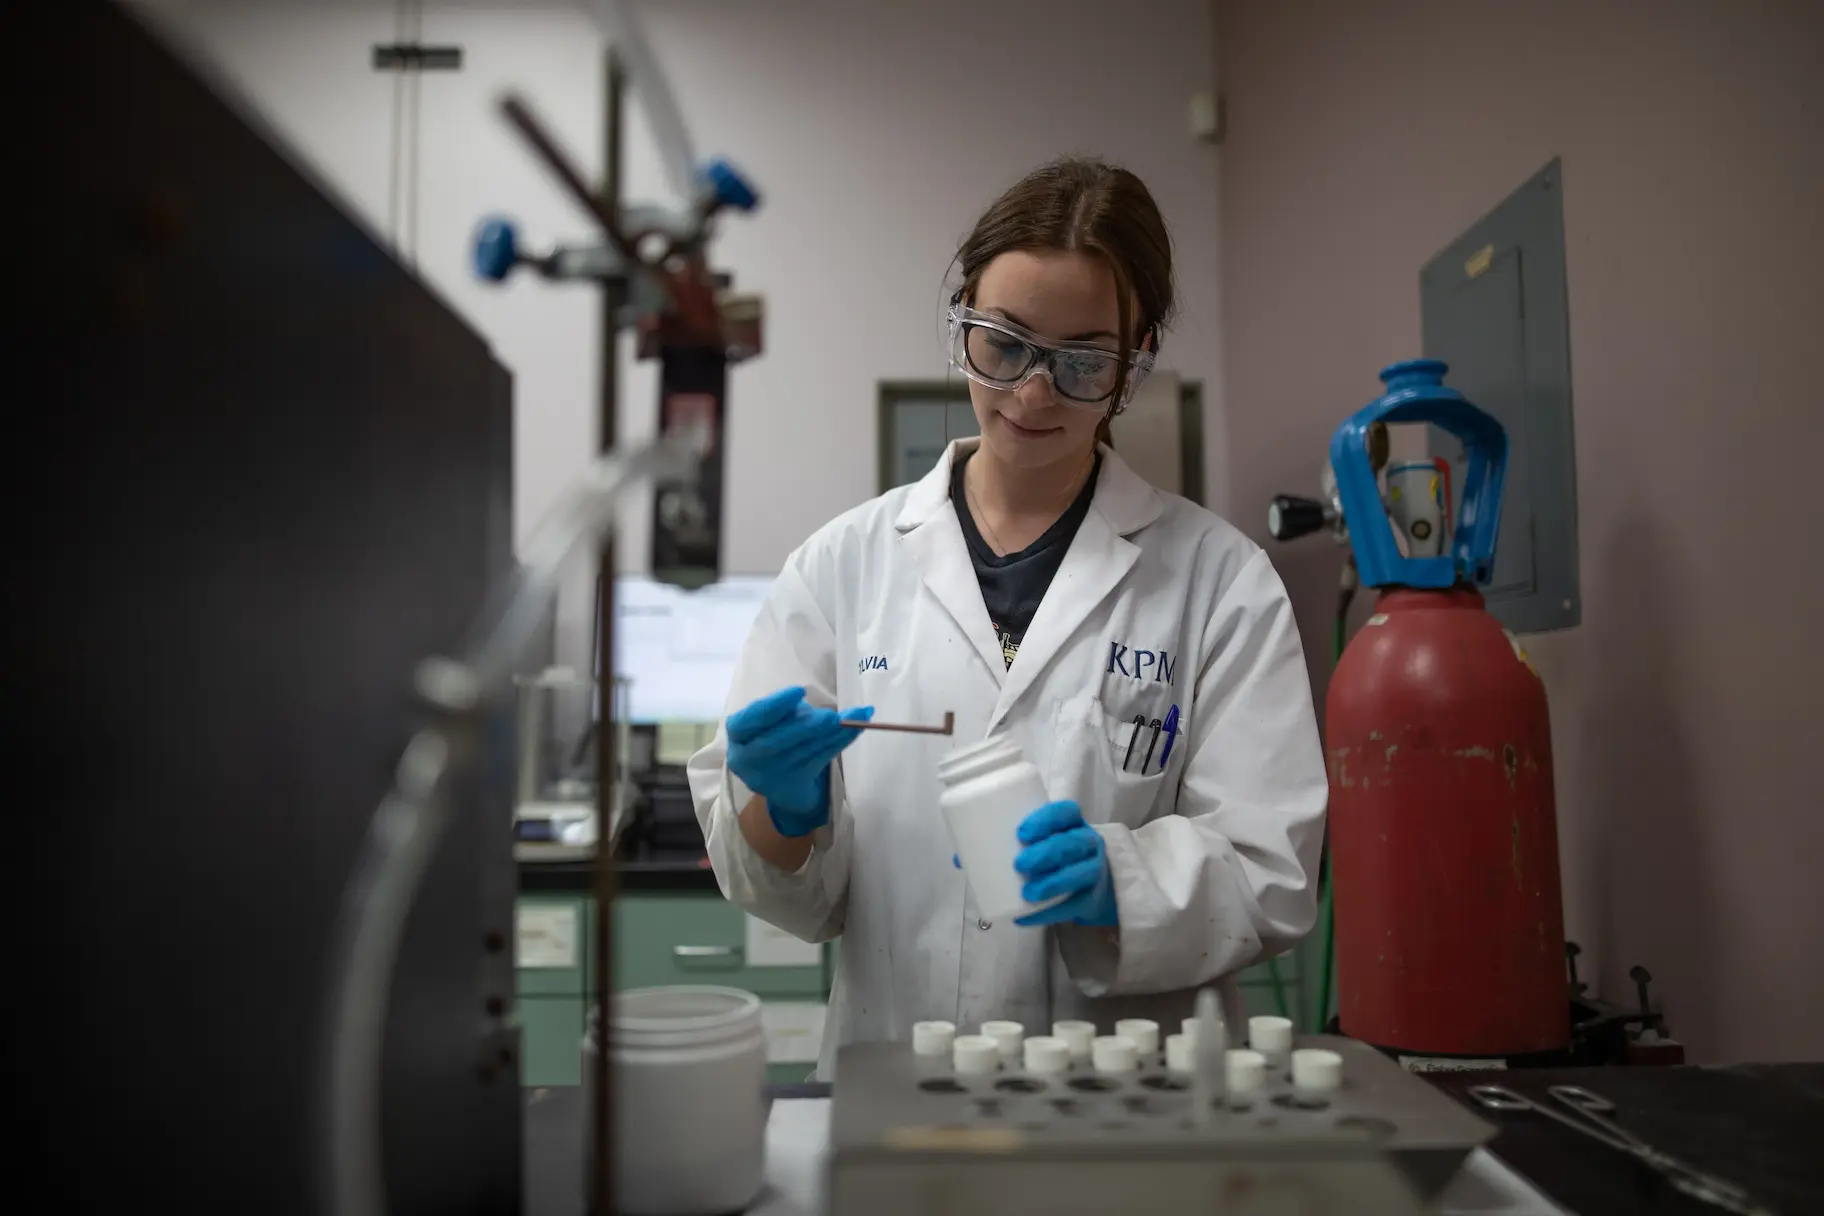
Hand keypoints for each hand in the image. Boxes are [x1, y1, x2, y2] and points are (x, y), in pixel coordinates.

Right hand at [726, 687, 871, 837]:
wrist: (778, 779)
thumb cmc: (773, 735)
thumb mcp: (770, 722)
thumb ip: (785, 710)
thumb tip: (811, 703)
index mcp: (738, 734)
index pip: (749, 720)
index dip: (774, 706)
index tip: (799, 691)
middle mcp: (746, 759)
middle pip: (775, 742)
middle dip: (805, 727)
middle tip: (830, 715)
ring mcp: (768, 777)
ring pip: (802, 753)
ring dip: (830, 734)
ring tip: (855, 716)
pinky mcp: (792, 786)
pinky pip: (819, 761)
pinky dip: (839, 742)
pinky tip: (855, 728)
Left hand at [1011, 800, 1117, 926]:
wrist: (1090, 884)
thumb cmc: (1056, 855)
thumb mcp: (1043, 841)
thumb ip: (1012, 843)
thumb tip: (962, 857)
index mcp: (1072, 823)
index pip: (1066, 812)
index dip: (1046, 819)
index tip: (1022, 832)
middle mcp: (1088, 843)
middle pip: (1073, 843)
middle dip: (1047, 852)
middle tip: (1020, 864)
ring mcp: (1094, 870)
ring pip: (1081, 873)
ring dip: (1054, 882)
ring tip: (1028, 893)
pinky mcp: (1091, 898)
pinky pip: (1073, 905)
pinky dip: (1049, 912)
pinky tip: (1026, 917)